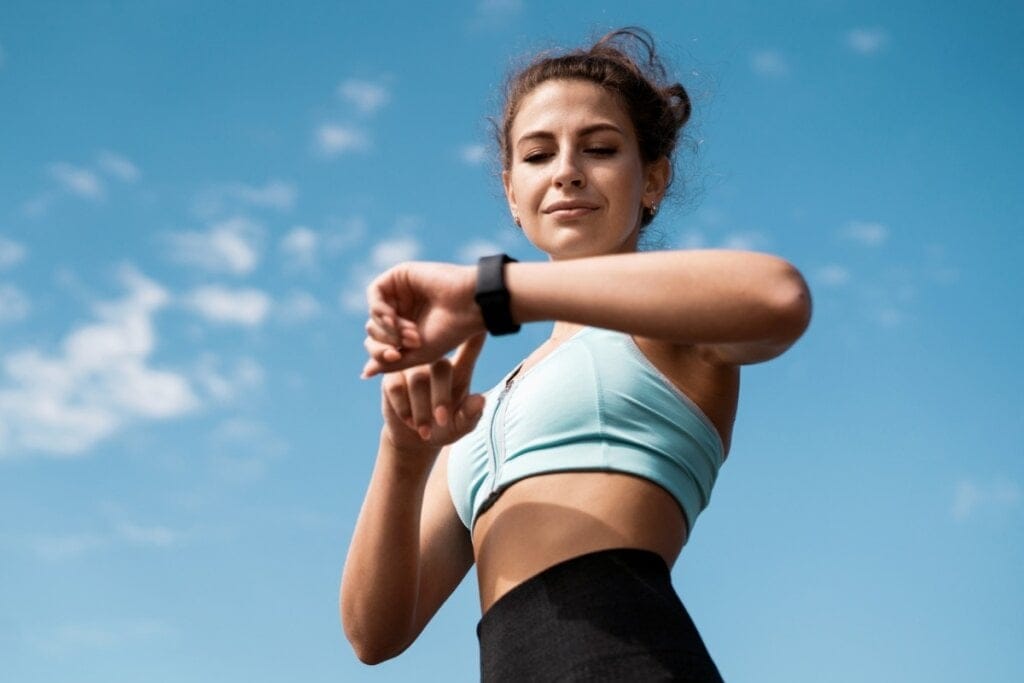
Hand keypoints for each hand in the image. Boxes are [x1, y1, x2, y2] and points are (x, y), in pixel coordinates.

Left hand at [361, 262, 483, 377]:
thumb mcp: (418, 356)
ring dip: (388, 327)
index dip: (380, 353)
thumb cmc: (450, 332)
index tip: (396, 357)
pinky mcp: (399, 275)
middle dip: (387, 340)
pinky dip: (379, 309)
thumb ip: (391, 364)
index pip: (378, 344)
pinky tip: (393, 317)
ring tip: (411, 332)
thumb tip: (365, 373)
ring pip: (373, 314)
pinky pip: (375, 293)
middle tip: (412, 342)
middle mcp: (401, 310)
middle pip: (373, 329)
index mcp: (406, 330)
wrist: (470, 306)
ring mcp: (400, 293)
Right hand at [380, 333, 487, 451]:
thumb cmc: (445, 427)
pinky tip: (409, 421)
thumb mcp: (461, 426)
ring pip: (417, 379)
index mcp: (460, 368)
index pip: (471, 346)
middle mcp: (435, 361)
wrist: (414, 439)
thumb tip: (480, 400)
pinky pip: (396, 386)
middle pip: (441, 367)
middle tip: (442, 421)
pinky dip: (403, 408)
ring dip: (421, 409)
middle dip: (441, 399)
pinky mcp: (391, 375)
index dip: (477, 334)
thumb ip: (471, 415)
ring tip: (425, 431)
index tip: (482, 325)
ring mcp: (413, 366)